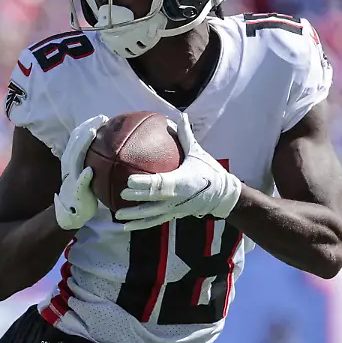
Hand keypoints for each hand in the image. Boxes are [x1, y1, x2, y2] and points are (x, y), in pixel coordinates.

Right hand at [54, 114, 107, 230]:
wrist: (73, 213)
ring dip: (82, 144)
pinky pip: (78, 183)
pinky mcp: (75, 192)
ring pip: (74, 157)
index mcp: (73, 160)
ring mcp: (72, 178)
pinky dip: (83, 176)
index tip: (103, 118)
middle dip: (87, 128)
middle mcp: (70, 166)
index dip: (89, 126)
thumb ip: (99, 162)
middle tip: (102, 119)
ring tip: (93, 132)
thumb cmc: (85, 192)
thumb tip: (118, 151)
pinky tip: (89, 171)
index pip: (79, 138)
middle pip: (76, 142)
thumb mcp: (91, 174)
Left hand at [115, 113, 240, 229]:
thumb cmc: (210, 172)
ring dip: (135, 216)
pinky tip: (125, 227)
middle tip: (121, 193)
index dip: (145, 183)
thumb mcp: (198, 153)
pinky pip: (154, 221)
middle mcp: (177, 198)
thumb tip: (180, 115)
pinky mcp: (173, 215)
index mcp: (182, 181)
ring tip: (118, 215)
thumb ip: (185, 135)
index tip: (130, 180)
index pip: (160, 183)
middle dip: (137, 196)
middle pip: (154, 199)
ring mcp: (175, 208)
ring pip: (152, 214)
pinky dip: (140, 225)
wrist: (224, 196)